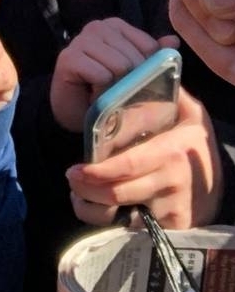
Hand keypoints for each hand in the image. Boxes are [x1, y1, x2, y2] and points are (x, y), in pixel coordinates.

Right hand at [50, 18, 179, 131]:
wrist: (77, 112)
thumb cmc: (107, 89)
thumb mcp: (136, 73)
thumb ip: (153, 55)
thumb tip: (173, 40)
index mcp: (115, 26)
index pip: (149, 46)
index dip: (146, 68)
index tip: (131, 78)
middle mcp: (96, 27)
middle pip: (134, 57)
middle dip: (129, 79)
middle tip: (115, 88)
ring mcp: (79, 40)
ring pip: (119, 65)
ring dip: (114, 86)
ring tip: (103, 90)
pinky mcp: (68, 58)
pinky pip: (100, 75)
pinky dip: (100, 90)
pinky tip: (90, 91)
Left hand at [66, 89, 223, 227]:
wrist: (220, 188)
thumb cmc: (194, 147)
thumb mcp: (190, 116)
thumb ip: (169, 93)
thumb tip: (149, 66)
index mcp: (172, 148)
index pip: (129, 162)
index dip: (99, 168)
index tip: (77, 167)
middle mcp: (171, 177)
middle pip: (118, 188)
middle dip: (87, 186)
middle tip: (70, 175)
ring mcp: (170, 203)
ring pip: (118, 207)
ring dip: (89, 202)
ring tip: (77, 189)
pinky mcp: (169, 224)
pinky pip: (127, 225)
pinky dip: (103, 218)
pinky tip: (94, 206)